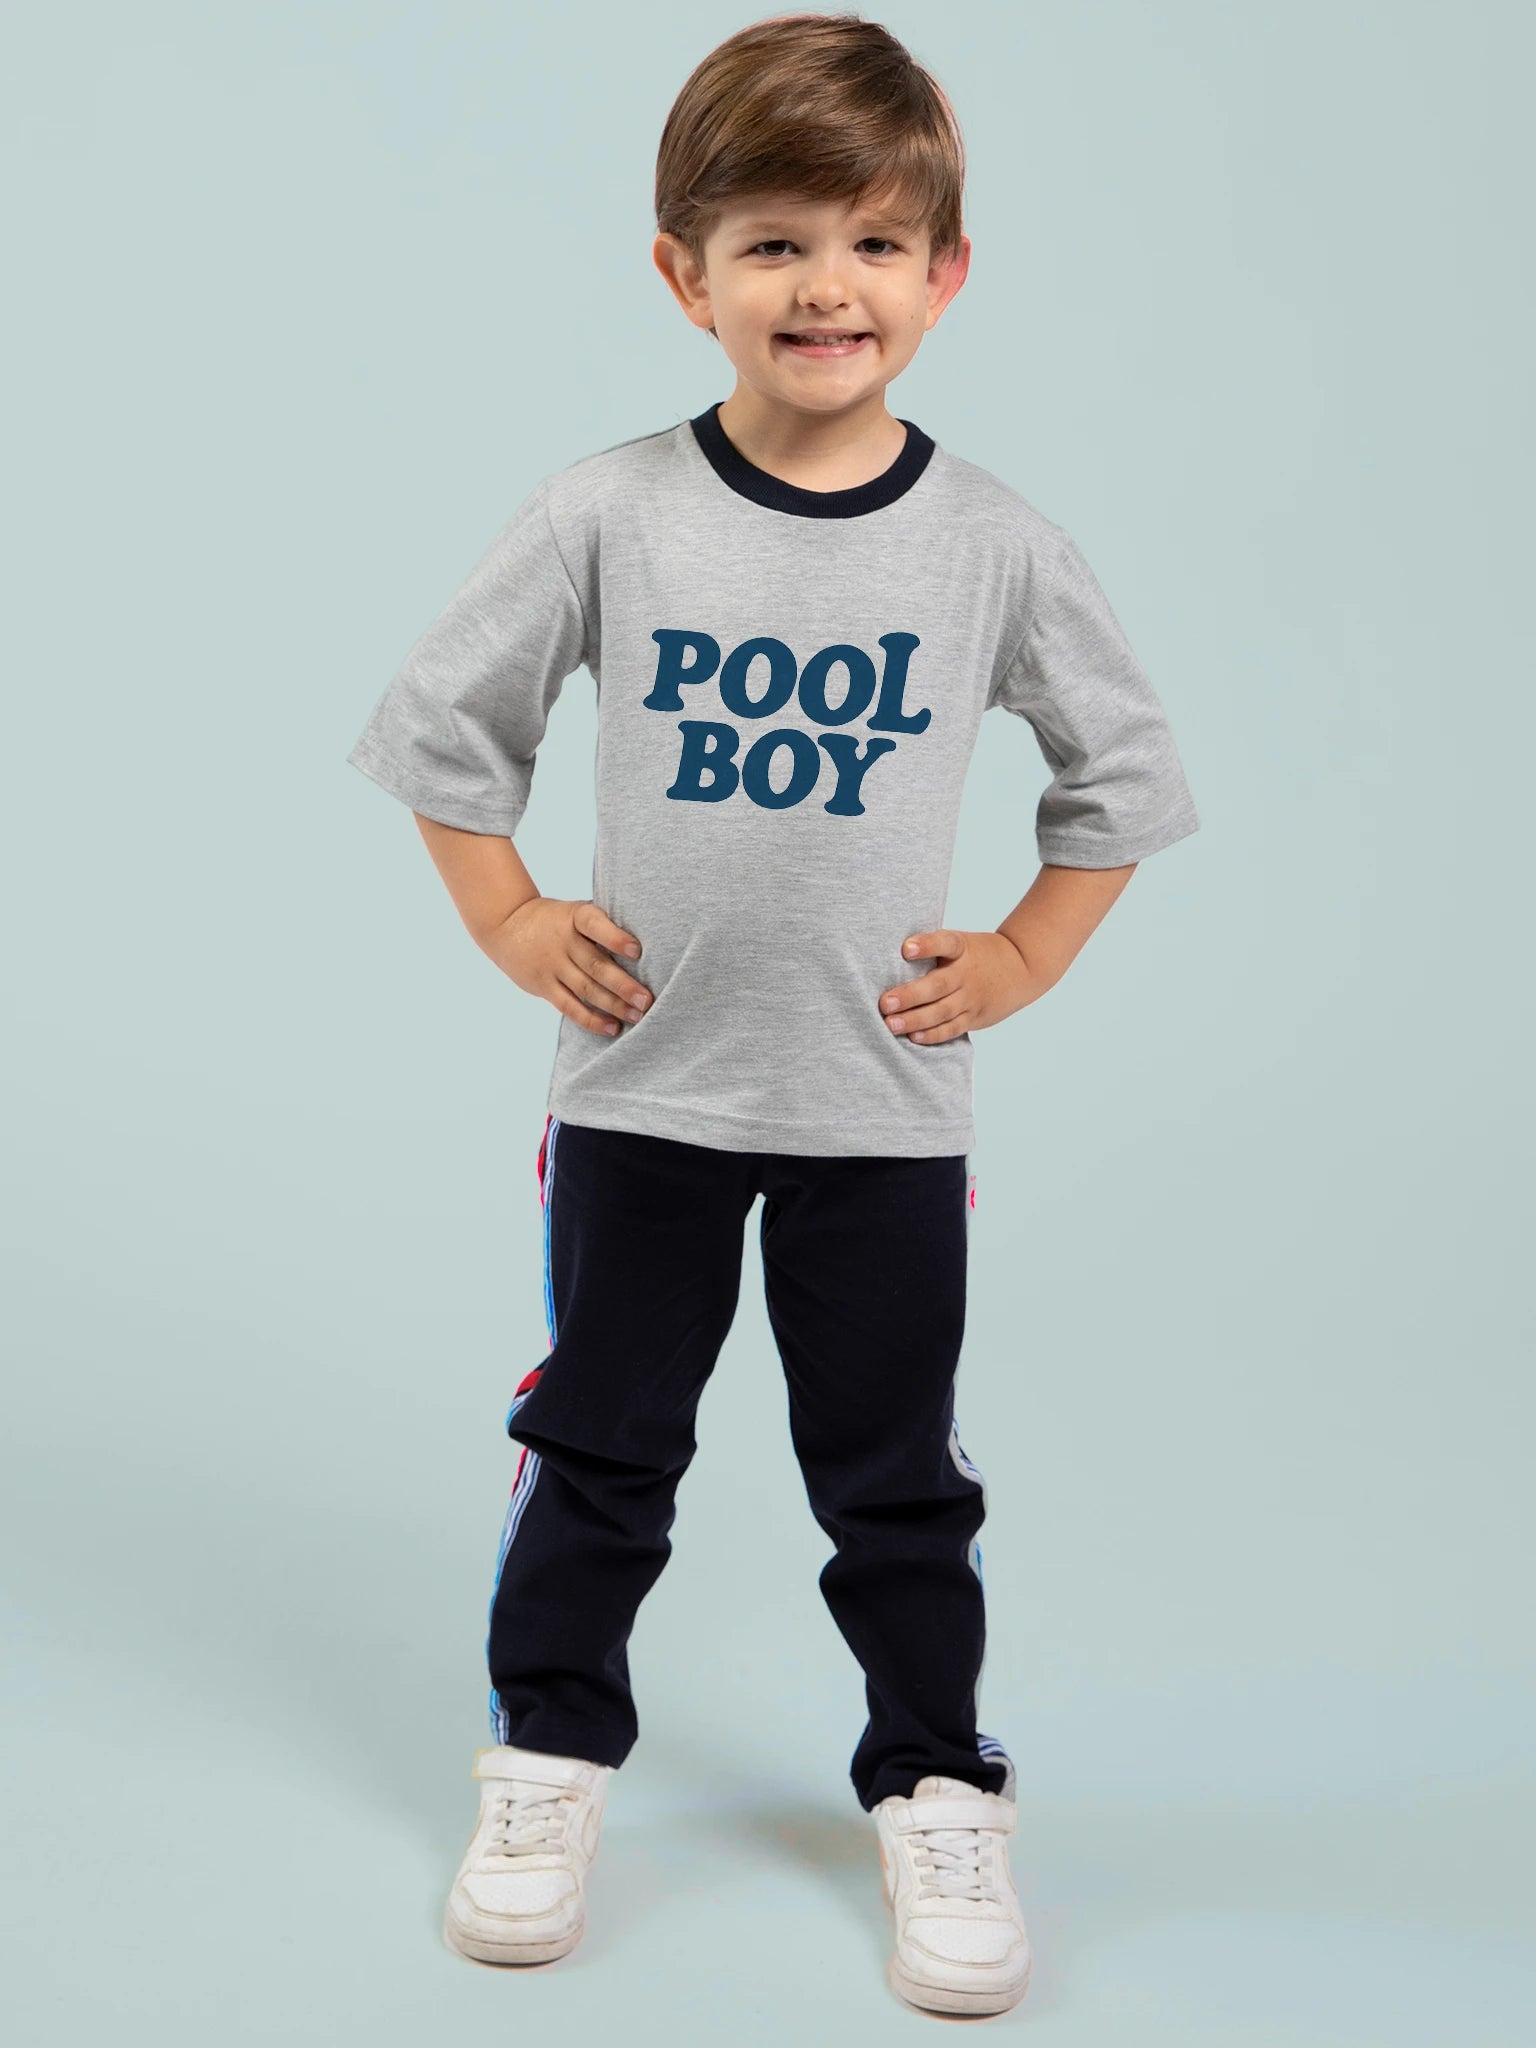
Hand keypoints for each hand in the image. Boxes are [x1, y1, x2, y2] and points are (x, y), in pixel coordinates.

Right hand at [481, 897, 651, 1037]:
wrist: (506, 924)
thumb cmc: (556, 919)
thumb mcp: (575, 911)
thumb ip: (603, 924)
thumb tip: (649, 940)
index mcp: (574, 917)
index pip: (595, 925)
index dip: (615, 938)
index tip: (637, 950)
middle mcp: (562, 942)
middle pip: (596, 966)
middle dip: (624, 985)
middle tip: (647, 1000)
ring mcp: (551, 966)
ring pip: (586, 990)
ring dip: (614, 1006)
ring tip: (638, 1017)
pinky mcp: (543, 986)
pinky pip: (569, 1007)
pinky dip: (591, 1020)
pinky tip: (612, 1028)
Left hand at [877, 929, 1043, 1043]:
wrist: (1022, 968)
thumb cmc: (977, 954)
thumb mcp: (961, 942)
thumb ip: (933, 949)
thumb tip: (887, 955)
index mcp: (962, 949)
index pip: (946, 943)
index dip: (926, 945)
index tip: (905, 948)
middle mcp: (967, 974)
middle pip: (937, 985)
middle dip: (909, 996)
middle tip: (884, 1003)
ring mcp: (972, 998)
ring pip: (941, 1012)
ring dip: (915, 1020)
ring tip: (890, 1025)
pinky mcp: (975, 1017)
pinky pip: (952, 1028)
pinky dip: (933, 1034)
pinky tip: (914, 1036)